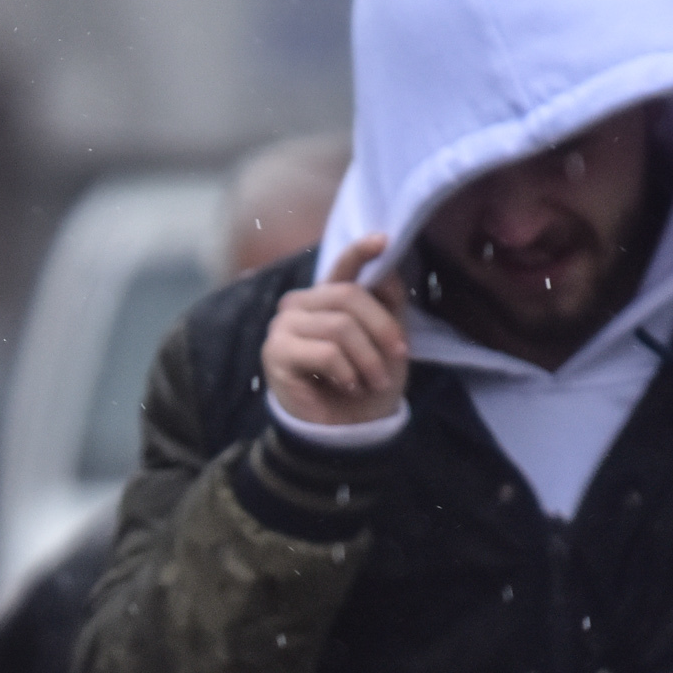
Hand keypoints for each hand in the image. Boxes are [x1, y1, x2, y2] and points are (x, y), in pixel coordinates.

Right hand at [259, 234, 409, 425]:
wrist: (347, 433)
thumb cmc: (366, 386)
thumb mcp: (388, 341)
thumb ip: (387, 304)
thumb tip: (386, 270)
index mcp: (326, 298)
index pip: (342, 266)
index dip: (361, 251)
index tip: (384, 240)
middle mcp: (300, 305)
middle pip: (349, 296)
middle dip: (382, 329)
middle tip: (397, 357)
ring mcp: (283, 327)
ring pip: (340, 326)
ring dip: (367, 359)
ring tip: (372, 382)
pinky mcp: (275, 353)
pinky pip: (326, 352)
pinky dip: (347, 372)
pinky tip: (347, 387)